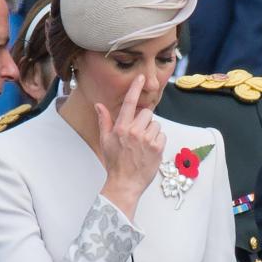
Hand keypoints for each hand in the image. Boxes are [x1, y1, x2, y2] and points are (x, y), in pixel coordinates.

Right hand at [98, 75, 165, 218]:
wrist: (125, 183)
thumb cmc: (115, 163)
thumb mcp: (105, 141)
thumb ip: (104, 121)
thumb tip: (99, 105)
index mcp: (121, 128)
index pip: (129, 103)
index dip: (136, 88)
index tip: (142, 77)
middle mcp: (135, 132)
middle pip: (147, 113)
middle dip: (144, 120)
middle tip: (138, 134)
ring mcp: (147, 140)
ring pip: (155, 124)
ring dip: (151, 131)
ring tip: (143, 145)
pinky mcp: (157, 148)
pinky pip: (162, 135)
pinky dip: (158, 141)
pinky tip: (150, 150)